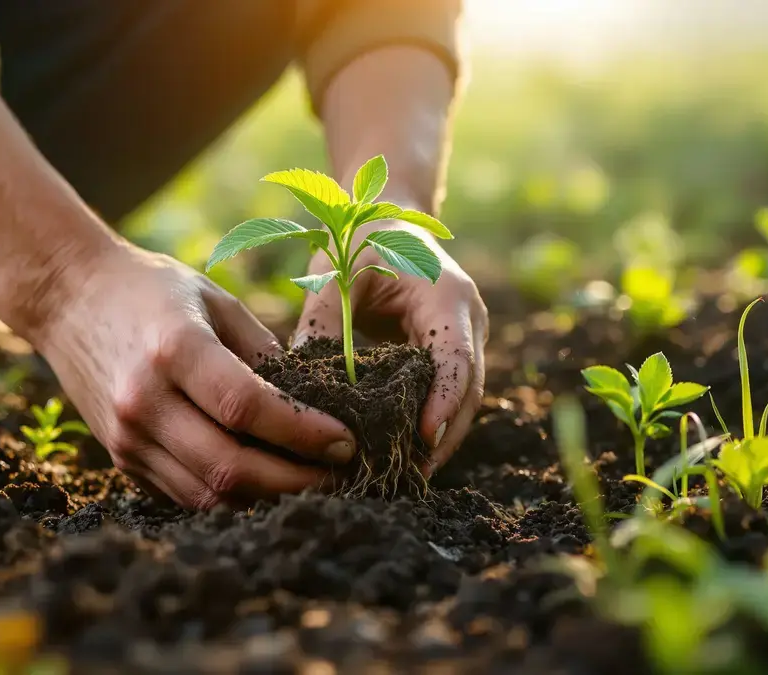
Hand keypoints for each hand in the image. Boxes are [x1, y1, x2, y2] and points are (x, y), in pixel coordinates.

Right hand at [30, 245, 356, 508]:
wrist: (66, 297)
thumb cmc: (150, 289)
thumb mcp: (214, 300)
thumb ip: (263, 352)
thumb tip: (316, 403)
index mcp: (175, 349)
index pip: (247, 408)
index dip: (302, 433)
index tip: (345, 441)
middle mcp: (144, 400)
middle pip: (230, 467)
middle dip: (296, 480)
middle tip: (340, 474)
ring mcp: (127, 436)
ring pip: (209, 495)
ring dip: (268, 498)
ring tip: (312, 483)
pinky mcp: (121, 458)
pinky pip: (185, 494)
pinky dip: (231, 497)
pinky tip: (266, 483)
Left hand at [292, 220, 487, 473]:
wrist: (391, 213)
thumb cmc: (361, 236)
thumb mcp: (336, 271)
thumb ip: (321, 320)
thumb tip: (297, 375)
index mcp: (447, 297)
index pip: (456, 360)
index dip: (443, 403)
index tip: (423, 440)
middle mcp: (469, 319)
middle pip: (468, 391)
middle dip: (443, 436)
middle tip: (409, 477)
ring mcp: (468, 336)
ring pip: (464, 399)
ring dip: (439, 437)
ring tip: (405, 476)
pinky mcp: (453, 349)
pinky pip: (448, 392)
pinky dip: (430, 421)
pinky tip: (403, 452)